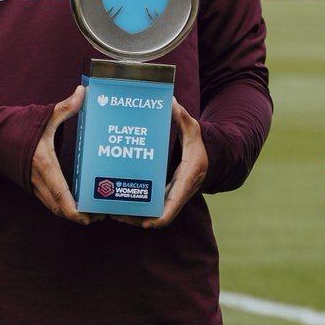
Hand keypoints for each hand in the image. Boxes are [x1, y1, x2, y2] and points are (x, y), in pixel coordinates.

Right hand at [30, 86, 91, 224]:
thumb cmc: (16, 127)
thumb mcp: (44, 117)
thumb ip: (65, 107)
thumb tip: (84, 92)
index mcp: (43, 165)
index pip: (59, 194)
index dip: (74, 210)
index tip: (89, 217)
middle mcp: (38, 180)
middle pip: (60, 208)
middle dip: (80, 216)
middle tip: (102, 214)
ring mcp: (33, 185)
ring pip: (55, 207)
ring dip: (73, 213)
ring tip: (95, 212)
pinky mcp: (32, 185)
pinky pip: (50, 201)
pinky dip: (64, 206)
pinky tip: (79, 203)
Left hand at [120, 98, 208, 229]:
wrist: (211, 158)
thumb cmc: (199, 143)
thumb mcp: (193, 129)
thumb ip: (182, 117)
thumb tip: (171, 101)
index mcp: (187, 178)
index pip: (174, 205)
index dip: (159, 217)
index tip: (145, 223)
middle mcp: (180, 191)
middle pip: (159, 216)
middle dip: (137, 219)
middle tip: (115, 214)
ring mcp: (173, 196)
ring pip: (153, 215)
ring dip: (134, 218)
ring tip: (112, 212)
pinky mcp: (167, 195)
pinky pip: (152, 208)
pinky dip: (138, 210)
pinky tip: (120, 204)